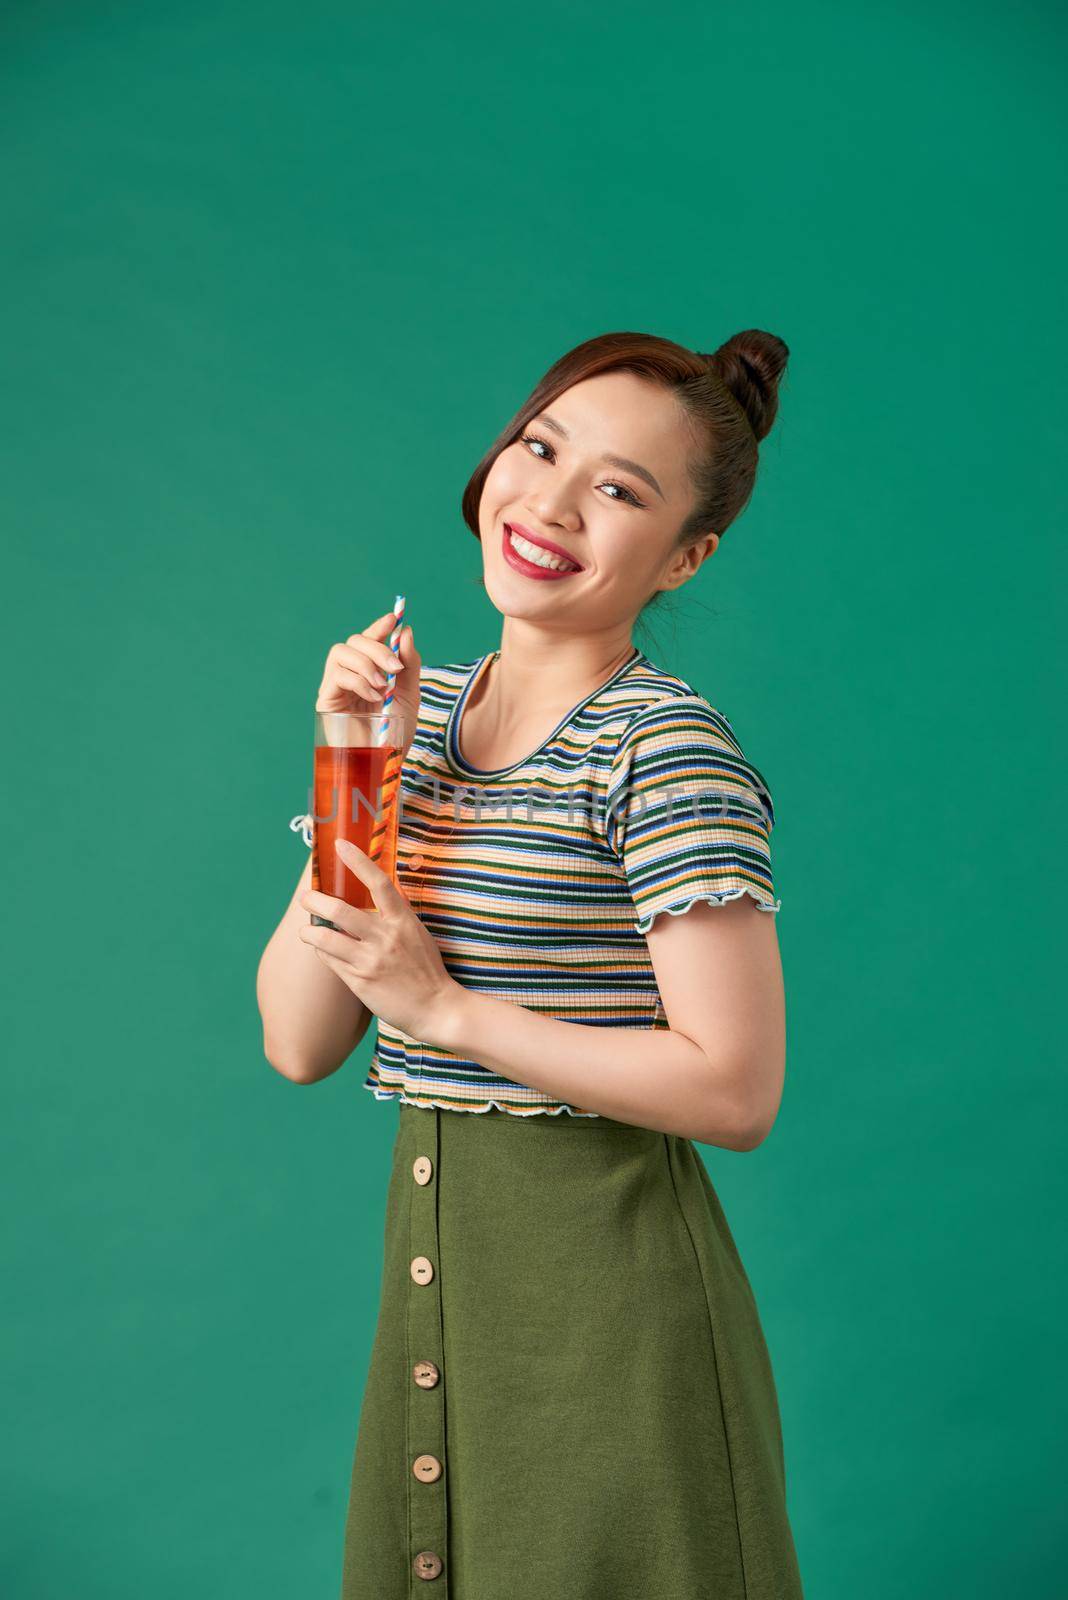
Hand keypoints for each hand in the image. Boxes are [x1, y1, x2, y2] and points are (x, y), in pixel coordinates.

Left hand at [298, 838, 462, 1043]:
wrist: (436, 1008)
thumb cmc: (427, 970)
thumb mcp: (418, 934)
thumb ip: (398, 914)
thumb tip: (383, 891)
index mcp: (402, 921)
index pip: (378, 883)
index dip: (359, 861)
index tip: (340, 845)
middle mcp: (385, 937)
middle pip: (341, 910)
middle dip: (316, 900)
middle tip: (305, 896)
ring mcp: (370, 960)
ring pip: (326, 937)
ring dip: (310, 930)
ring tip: (307, 929)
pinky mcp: (359, 981)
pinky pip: (330, 960)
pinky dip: (322, 951)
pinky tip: (321, 949)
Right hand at [316, 612, 421, 756]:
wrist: (386, 761)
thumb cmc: (397, 730)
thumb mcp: (410, 694)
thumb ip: (409, 664)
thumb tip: (406, 632)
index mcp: (370, 670)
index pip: (369, 639)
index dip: (379, 626)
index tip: (393, 618)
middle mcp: (350, 674)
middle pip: (353, 641)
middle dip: (376, 648)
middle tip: (394, 668)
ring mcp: (336, 686)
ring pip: (341, 653)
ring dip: (366, 664)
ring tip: (382, 687)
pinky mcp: (326, 701)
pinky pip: (337, 676)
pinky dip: (358, 681)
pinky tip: (373, 697)